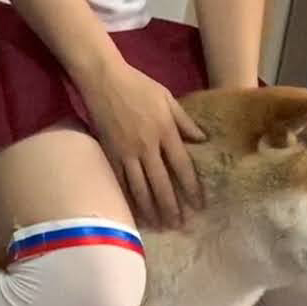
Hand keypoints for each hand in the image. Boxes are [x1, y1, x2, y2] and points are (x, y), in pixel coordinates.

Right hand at [80, 59, 205, 228]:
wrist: (103, 79)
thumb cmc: (138, 85)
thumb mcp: (167, 98)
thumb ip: (185, 121)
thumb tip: (203, 140)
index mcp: (165, 131)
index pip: (182, 167)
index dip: (192, 188)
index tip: (199, 206)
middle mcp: (147, 146)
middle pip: (161, 184)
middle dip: (171, 208)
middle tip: (179, 226)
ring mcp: (126, 152)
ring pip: (140, 188)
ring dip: (151, 210)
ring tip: (159, 226)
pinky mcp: (109, 154)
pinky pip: (120, 182)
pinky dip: (128, 200)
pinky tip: (134, 212)